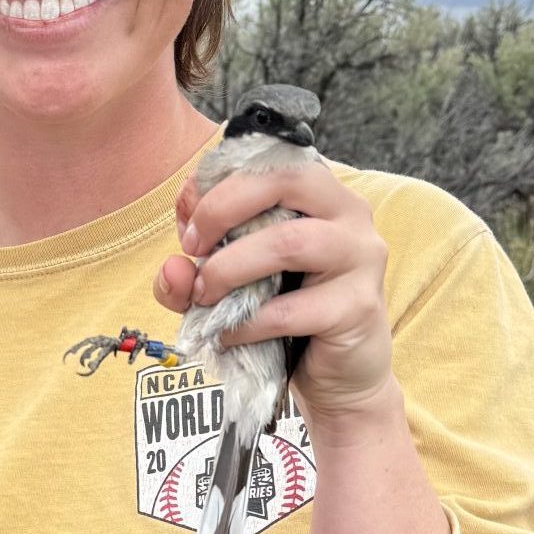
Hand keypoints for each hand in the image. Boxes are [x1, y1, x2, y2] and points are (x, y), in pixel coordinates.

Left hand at [153, 158, 396, 438]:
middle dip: (221, 210)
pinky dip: (246, 324)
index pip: (267, 161)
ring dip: (230, 269)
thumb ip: (195, 266)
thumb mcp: (230, 281)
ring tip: (205, 297)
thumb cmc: (286, 312)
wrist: (341, 372)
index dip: (216, 185)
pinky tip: (229, 335)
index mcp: (318, 191)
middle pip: (283, 181)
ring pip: (288, 242)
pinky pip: (289, 310)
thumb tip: (173, 266)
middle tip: (193, 250)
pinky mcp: (358, 306)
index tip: (187, 225)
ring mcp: (360, 257)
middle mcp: (348, 212)